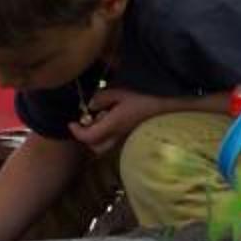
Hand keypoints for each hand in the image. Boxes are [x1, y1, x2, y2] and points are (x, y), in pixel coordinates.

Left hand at [68, 87, 192, 151]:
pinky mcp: (132, 137)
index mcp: (114, 125)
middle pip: (95, 148)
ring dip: (97, 136)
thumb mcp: (121, 92)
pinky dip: (107, 134)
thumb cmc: (146, 97)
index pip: (89, 137)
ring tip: (101, 119)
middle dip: (87, 138)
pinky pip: (114, 141)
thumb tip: (90, 106)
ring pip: (105, 146)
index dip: (77, 131)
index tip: (71, 122)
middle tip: (85, 123)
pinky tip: (113, 119)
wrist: (170, 105)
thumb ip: (103, 98)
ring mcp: (127, 138)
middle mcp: (119, 135)